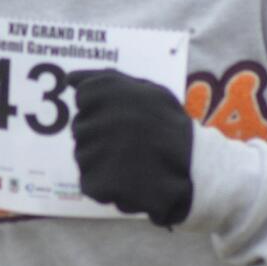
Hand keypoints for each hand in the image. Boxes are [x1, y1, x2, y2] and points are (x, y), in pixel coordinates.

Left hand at [67, 68, 193, 226]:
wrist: (198, 173)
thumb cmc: (172, 129)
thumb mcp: (148, 91)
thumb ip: (107, 79)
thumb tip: (68, 79)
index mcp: (113, 92)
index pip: (84, 97)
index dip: (104, 108)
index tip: (127, 118)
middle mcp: (102, 118)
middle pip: (80, 128)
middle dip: (101, 135)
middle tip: (133, 143)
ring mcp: (98, 152)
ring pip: (82, 155)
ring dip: (103, 161)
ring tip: (134, 163)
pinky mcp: (98, 182)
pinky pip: (89, 182)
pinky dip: (106, 186)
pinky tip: (130, 181)